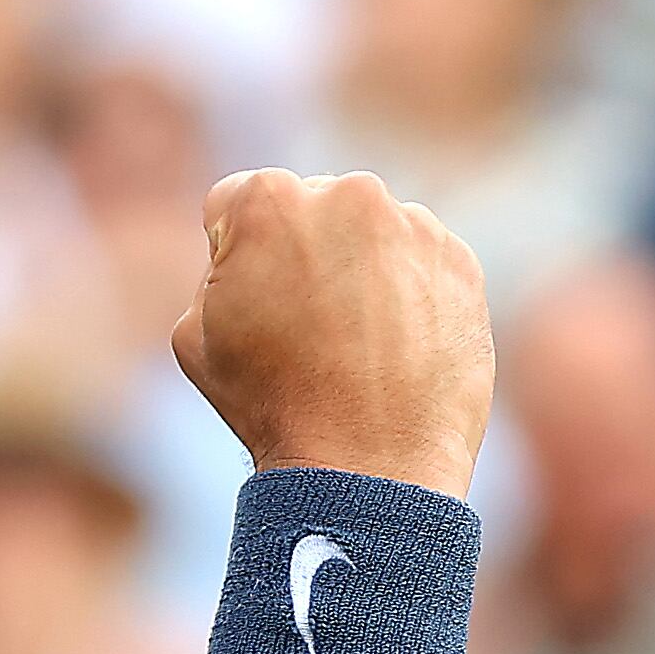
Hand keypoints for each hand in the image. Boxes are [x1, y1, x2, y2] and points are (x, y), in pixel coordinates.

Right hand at [171, 170, 492, 499]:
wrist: (370, 460)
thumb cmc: (271, 402)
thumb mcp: (194, 333)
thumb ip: (216, 270)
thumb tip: (248, 258)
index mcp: (268, 200)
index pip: (234, 202)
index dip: (231, 254)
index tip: (250, 299)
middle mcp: (347, 193)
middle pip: (309, 206)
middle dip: (302, 249)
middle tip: (303, 323)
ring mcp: (413, 224)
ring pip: (369, 232)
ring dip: (358, 268)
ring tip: (353, 344)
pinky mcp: (460, 260)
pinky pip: (420, 261)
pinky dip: (407, 292)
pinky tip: (391, 348)